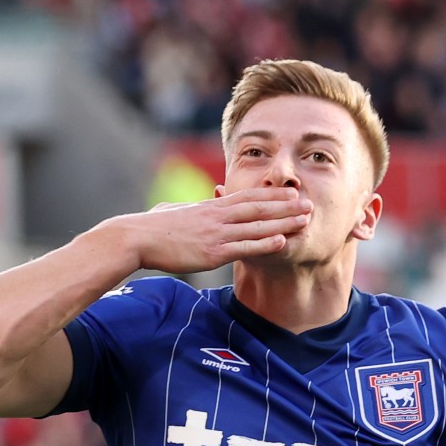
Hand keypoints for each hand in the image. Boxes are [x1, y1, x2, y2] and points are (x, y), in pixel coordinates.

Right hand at [120, 188, 311, 273]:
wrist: (136, 238)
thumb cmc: (150, 228)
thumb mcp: (171, 212)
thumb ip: (184, 210)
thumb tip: (180, 209)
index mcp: (210, 207)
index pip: (247, 197)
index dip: (272, 195)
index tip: (291, 193)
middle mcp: (218, 217)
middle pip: (259, 208)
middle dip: (286, 206)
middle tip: (310, 202)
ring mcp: (217, 234)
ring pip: (257, 226)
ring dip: (284, 223)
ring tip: (306, 220)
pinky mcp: (212, 252)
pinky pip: (244, 247)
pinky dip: (265, 244)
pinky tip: (283, 241)